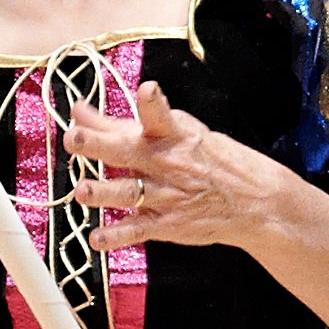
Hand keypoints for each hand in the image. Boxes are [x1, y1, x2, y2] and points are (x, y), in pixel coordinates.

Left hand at [65, 81, 277, 252]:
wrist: (253, 201)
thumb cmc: (206, 158)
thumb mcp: (173, 133)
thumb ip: (119, 124)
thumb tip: (77, 110)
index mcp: (172, 135)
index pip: (161, 115)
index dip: (154, 103)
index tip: (148, 90)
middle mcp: (167, 163)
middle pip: (128, 152)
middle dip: (99, 144)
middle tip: (74, 138)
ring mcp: (166, 196)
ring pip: (129, 193)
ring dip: (103, 192)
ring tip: (82, 191)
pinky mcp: (167, 224)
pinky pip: (137, 231)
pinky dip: (116, 236)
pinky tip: (97, 238)